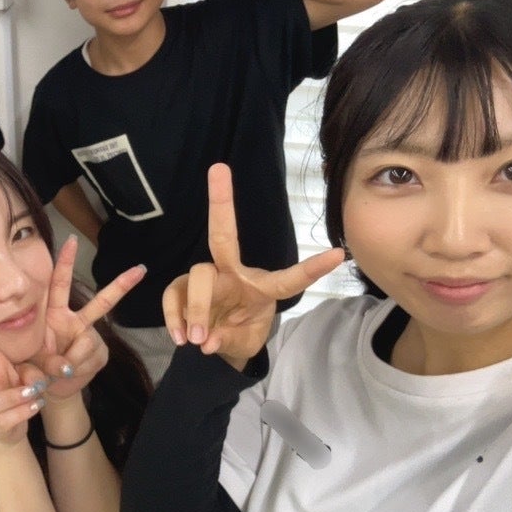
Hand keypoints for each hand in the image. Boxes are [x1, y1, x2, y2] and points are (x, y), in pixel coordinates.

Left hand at [35, 235, 145, 401]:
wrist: (50, 388)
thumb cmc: (35, 364)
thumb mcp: (30, 358)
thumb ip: (44, 360)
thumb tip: (65, 366)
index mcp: (55, 313)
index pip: (60, 284)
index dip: (66, 262)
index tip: (72, 239)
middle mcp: (76, 321)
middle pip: (102, 302)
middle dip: (121, 286)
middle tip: (140, 270)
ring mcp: (90, 337)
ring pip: (86, 343)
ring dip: (70, 360)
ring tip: (58, 369)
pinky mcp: (100, 354)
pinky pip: (90, 359)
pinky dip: (76, 370)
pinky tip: (70, 373)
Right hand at [163, 164, 343, 365]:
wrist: (214, 342)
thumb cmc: (240, 332)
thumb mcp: (245, 342)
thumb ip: (232, 342)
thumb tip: (210, 343)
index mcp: (260, 286)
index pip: (289, 278)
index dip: (313, 269)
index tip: (339, 254)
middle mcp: (231, 273)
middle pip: (223, 237)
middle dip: (221, 200)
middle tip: (218, 168)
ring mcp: (203, 279)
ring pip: (198, 276)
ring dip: (197, 309)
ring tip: (197, 340)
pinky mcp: (179, 289)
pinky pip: (172, 295)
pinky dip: (174, 318)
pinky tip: (181, 338)